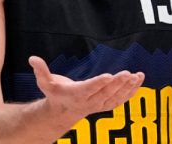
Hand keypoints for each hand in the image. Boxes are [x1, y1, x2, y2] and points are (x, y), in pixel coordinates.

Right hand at [29, 56, 144, 118]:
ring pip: (116, 97)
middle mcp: (89, 101)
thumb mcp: (45, 83)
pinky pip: (121, 99)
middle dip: (118, 83)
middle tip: (128, 73)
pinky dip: (131, 91)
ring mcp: (99, 104)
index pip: (89, 89)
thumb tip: (32, 58)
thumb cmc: (55, 94)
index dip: (99, 83)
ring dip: (128, 87)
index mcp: (76, 94)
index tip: (109, 76)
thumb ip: (40, 70)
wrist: (62, 113)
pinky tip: (139, 80)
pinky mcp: (106, 104)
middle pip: (106, 92)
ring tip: (138, 76)